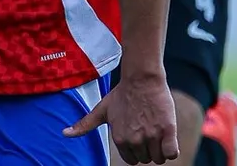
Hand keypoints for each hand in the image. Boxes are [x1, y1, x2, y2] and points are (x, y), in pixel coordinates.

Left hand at [63, 72, 178, 163]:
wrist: (141, 78)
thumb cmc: (122, 94)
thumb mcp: (102, 110)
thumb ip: (84, 125)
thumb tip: (64, 133)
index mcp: (119, 139)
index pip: (132, 160)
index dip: (136, 149)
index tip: (138, 132)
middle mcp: (134, 140)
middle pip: (146, 159)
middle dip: (148, 148)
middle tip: (147, 128)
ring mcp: (151, 136)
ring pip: (159, 158)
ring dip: (160, 148)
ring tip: (156, 129)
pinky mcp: (167, 131)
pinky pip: (172, 153)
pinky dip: (171, 148)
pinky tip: (167, 135)